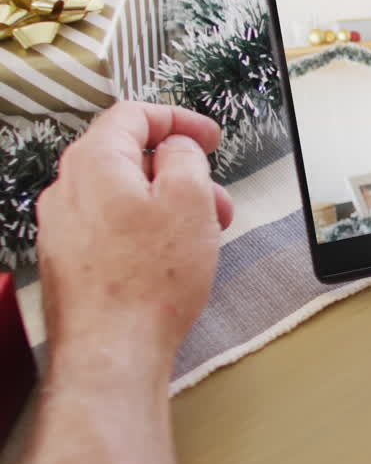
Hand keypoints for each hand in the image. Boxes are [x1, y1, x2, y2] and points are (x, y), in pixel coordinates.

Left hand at [36, 102, 233, 369]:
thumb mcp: (190, 198)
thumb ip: (185, 155)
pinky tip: (172, 258)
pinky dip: (145, 229)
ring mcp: (62, 227)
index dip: (179, 119)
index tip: (208, 136)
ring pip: (122, 195)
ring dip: (167, 203)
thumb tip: (177, 148)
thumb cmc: (149, 281)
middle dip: (180, 171)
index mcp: (94, 162)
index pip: (133, 115)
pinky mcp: (68, 260)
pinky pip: (111, 226)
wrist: (112, 349)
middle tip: (216, 196)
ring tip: (202, 234)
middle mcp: (67, 190)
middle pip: (128, 157)